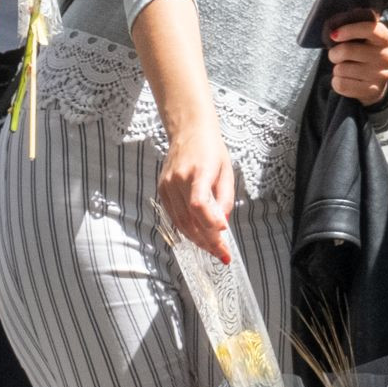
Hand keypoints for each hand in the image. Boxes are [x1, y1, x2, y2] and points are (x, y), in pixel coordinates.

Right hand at [157, 123, 235, 260]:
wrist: (188, 132)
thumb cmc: (211, 151)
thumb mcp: (226, 171)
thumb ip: (224, 197)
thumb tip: (222, 223)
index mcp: (197, 172)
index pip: (198, 203)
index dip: (210, 221)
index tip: (223, 232)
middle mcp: (178, 180)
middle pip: (190, 218)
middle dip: (207, 240)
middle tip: (222, 254)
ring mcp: (166, 186)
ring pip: (180, 222)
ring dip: (197, 239)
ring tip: (213, 250)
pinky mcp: (161, 190)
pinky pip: (174, 216)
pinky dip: (186, 229)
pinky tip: (199, 237)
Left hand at [328, 17, 387, 104]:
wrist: (378, 82)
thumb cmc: (367, 54)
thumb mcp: (369, 39)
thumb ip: (357, 29)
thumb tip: (335, 29)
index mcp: (387, 39)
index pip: (369, 29)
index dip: (348, 30)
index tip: (334, 35)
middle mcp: (387, 57)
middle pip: (347, 50)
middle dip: (334, 53)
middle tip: (336, 55)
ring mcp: (380, 75)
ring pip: (341, 69)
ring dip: (337, 69)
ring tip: (346, 68)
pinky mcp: (372, 91)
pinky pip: (341, 84)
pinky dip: (337, 82)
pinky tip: (346, 79)